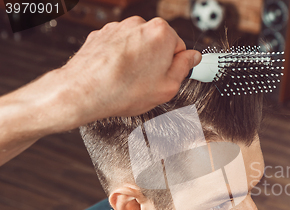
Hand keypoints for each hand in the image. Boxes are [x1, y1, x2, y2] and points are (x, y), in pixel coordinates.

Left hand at [0, 16, 200, 165]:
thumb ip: (185, 67)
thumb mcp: (168, 87)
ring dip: (137, 61)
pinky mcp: (101, 35)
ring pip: (138, 46)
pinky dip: (120, 60)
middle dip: (156, 62)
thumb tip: (192, 57)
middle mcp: (139, 24)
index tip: (166, 78)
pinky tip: (116, 76)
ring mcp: (118, 28)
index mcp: (161, 33)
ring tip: (129, 82)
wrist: (83, 91)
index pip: (180, 48)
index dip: (174, 67)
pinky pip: (119, 48)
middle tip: (148, 84)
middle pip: (158, 44)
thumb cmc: (123, 91)